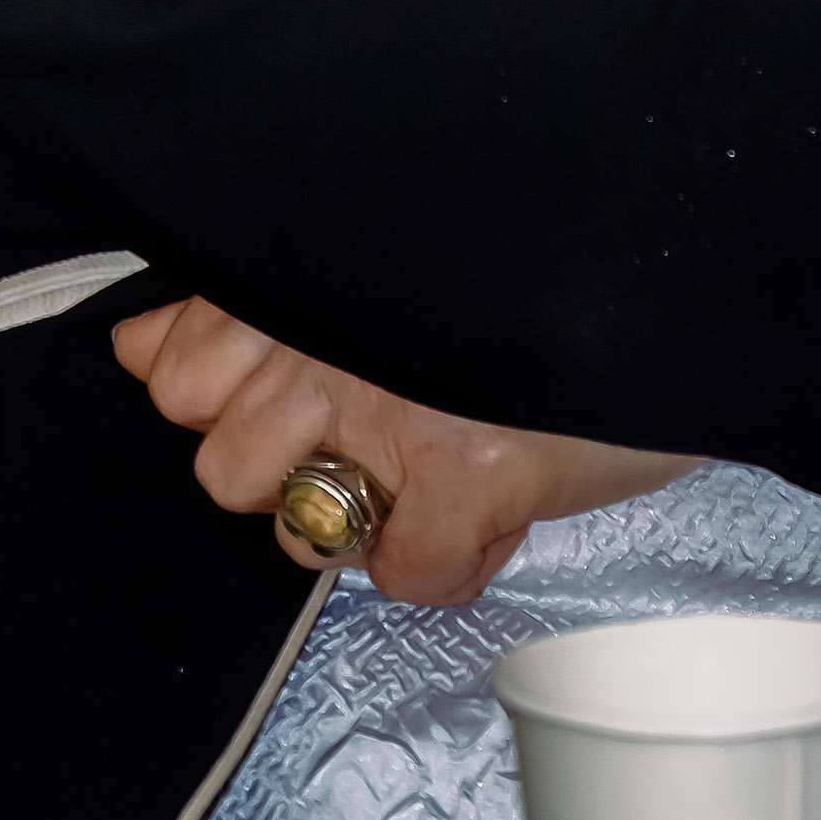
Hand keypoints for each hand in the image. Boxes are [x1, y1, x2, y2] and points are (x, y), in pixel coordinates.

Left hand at [112, 297, 698, 604]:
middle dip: (279, 466)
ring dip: (355, 519)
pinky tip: (488, 507)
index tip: (279, 385)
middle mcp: (329, 336)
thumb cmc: (528, 246)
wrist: (680, 244)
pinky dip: (451, 562)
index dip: (218, 397)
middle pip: (218, 465)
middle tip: (357, 433)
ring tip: (418, 473)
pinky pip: (413, 575)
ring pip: (295, 529)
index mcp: (302, 270)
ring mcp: (396, 408)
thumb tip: (141, 349)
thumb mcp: (380, 245)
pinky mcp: (471, 473)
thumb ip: (257, 295)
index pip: (170, 371)